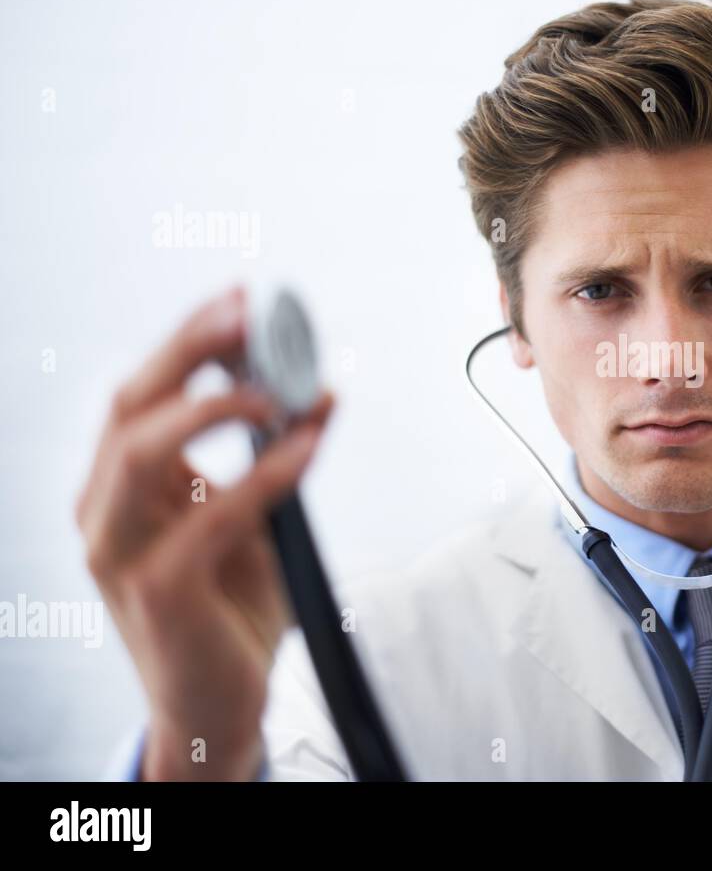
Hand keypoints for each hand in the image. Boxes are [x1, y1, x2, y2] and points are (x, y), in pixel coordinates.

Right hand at [75, 285, 334, 778]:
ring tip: (278, 387)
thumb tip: (315, 392)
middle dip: (190, 348)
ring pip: (143, 449)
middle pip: (131, 405)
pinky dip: (268, 471)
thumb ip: (267, 460)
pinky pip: (215, 512)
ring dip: (217, 404)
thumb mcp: (250, 519)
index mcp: (119, 489)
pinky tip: (308, 444)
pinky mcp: (160, 589)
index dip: (186, 339)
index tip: (239, 298)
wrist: (217, 705)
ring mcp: (122, 552)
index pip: (141, 394)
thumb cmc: (228, 609)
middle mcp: (105, 513)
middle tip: (251, 315)